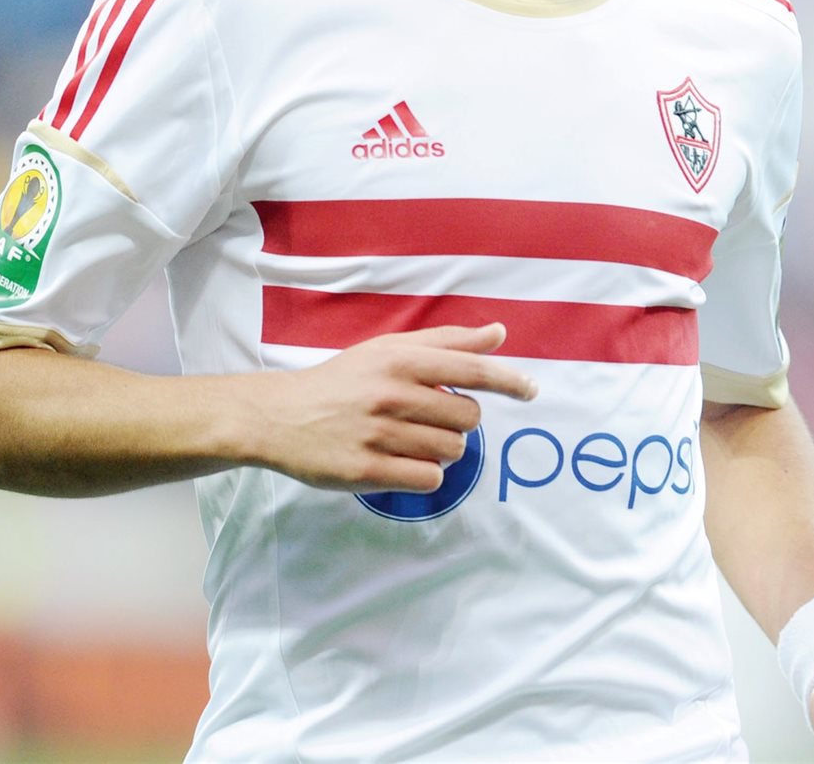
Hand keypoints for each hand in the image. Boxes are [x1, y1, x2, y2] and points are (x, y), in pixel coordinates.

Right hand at [251, 322, 536, 492]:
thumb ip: (448, 343)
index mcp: (400, 360)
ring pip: (451, 452)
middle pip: (468, 418)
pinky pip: (428, 480)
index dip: (508, 380)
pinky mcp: (367, 471)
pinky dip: (424, 474)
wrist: (281, 416)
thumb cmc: (344, 381)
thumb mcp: (389, 350)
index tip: (532, 390)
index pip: (470, 369)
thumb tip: (499, 333)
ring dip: (441, 449)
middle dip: (458, 421)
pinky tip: (400, 461)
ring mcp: (379, 434)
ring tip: (409, 438)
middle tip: (429, 417)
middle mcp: (391, 394)